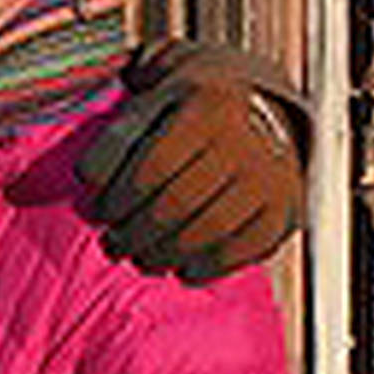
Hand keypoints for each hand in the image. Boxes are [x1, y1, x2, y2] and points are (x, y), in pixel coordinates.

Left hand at [80, 72, 304, 281]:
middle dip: (135, 235)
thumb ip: (116, 138)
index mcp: (209, 106)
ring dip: (163, 256)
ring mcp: (272, 176)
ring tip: (142, 258)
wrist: (260, 104)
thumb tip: (87, 180)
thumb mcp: (152, 103)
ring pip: (206, 234)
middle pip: (176, 207)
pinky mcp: (286, 208)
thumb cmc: (189, 109)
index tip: (100, 214)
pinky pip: (242, 251)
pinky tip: (182, 269)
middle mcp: (246, 141)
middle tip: (115, 245)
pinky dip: (207, 268)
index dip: (118, 200)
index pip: (151, 168)